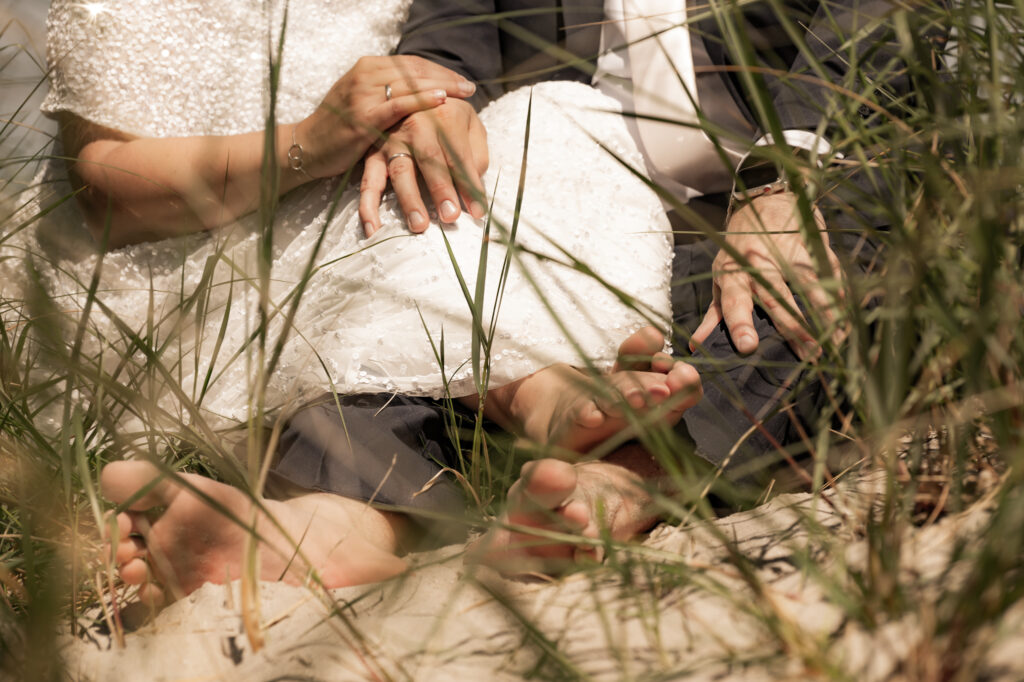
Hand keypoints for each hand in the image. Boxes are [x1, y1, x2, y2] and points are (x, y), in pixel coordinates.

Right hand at [294, 56, 475, 179]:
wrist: (307, 146)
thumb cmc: (338, 129)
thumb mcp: (363, 102)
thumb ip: (387, 94)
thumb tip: (419, 93)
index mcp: (367, 68)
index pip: (411, 63)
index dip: (438, 70)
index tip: (460, 80)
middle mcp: (365, 75)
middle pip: (414, 70)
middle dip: (445, 77)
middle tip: (469, 87)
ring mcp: (362, 95)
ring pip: (409, 83)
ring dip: (441, 86)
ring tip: (464, 92)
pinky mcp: (362, 117)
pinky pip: (398, 105)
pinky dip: (421, 100)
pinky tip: (442, 100)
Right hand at [359, 98, 487, 234]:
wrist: (409, 92)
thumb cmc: (447, 114)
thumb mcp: (469, 123)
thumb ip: (476, 152)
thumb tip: (474, 186)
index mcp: (445, 115)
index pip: (460, 156)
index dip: (469, 185)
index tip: (478, 211)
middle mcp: (416, 124)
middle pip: (430, 160)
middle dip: (440, 189)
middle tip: (450, 216)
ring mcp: (391, 139)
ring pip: (400, 172)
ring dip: (409, 200)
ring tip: (420, 225)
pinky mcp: (372, 153)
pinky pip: (368, 181)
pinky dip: (368, 205)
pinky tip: (374, 228)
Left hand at [689, 192, 844, 359]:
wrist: (767, 200)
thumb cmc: (740, 246)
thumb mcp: (721, 274)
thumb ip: (714, 312)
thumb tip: (697, 345)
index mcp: (733, 272)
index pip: (735, 301)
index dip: (740, 323)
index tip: (748, 346)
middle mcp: (760, 262)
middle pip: (777, 298)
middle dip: (793, 328)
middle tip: (809, 355)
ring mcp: (788, 252)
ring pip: (808, 286)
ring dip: (824, 315)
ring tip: (835, 342)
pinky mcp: (811, 245)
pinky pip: (828, 273)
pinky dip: (840, 295)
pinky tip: (848, 318)